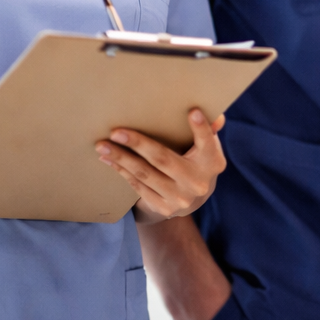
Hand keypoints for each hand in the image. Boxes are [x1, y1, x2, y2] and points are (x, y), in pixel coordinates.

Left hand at [97, 109, 227, 221]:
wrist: (193, 199)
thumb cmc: (197, 161)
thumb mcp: (208, 147)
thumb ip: (210, 131)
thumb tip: (217, 117)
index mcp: (212, 162)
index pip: (208, 142)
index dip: (201, 129)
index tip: (192, 112)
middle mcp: (197, 183)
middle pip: (164, 159)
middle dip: (138, 144)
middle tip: (116, 132)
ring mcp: (180, 198)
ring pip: (145, 174)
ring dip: (121, 159)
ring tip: (103, 146)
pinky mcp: (163, 207)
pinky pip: (138, 186)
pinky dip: (122, 172)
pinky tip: (109, 160)